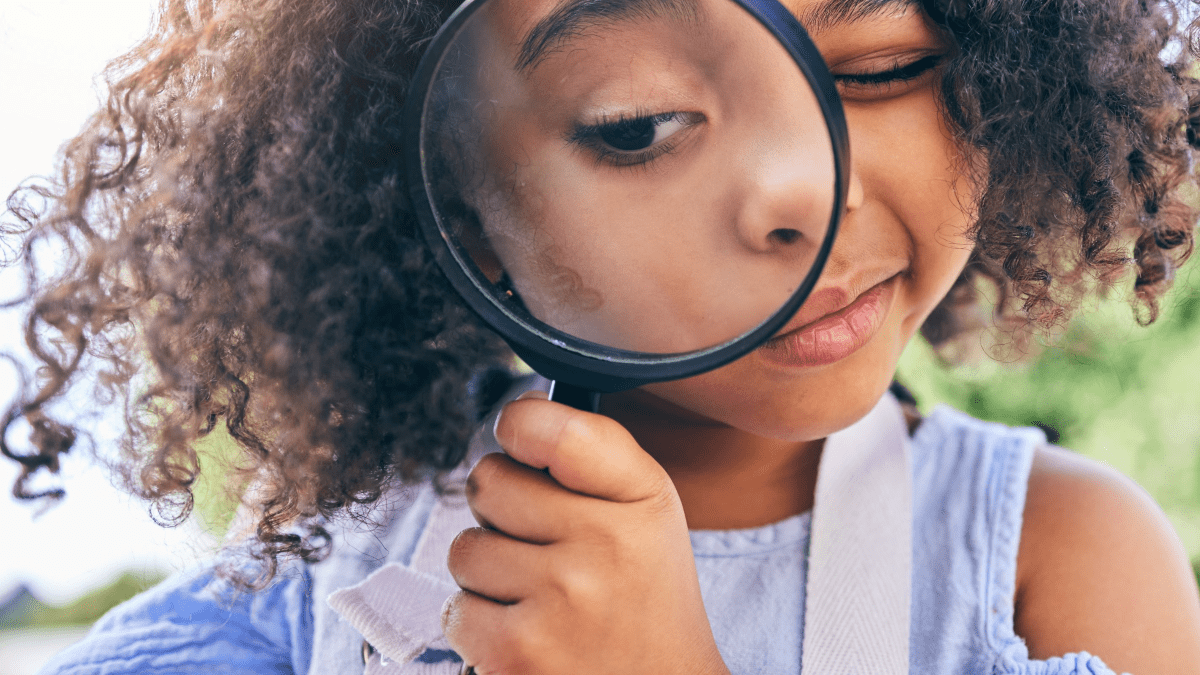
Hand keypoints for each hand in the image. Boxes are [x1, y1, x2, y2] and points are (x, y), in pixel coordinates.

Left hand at [442, 393, 729, 674]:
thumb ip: (589, 454)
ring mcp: (561, 599)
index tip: (521, 441)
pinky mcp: (519, 652)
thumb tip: (514, 414)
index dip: (521, 425)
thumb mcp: (645, 511)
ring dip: (488, 574)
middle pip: (489, 482)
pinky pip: (455, 609)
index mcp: (641, 497)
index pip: (556, 428)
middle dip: (500, 511)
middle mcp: (606, 543)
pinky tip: (527, 634)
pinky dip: (480, 626)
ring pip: (465, 549)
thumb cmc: (640, 596)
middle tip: (542, 545)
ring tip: (539, 597)